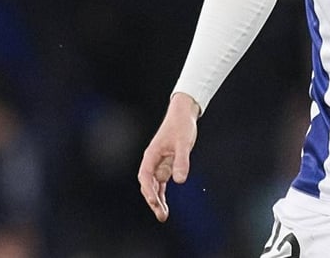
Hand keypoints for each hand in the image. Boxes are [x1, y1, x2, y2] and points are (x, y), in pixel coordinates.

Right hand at [138, 93, 200, 221]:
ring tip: (163, 216)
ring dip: (158, 200)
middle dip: (153, 200)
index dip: (149, 189)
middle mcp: (152, 161)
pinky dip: (163, 194)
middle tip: (161, 215)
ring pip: (155, 186)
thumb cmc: (181, 125)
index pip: (146, 176)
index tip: (154, 201)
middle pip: (148, 185)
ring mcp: (159, 164)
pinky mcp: (166, 165)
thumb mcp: (184, 142)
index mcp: (152, 154)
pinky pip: (162, 183)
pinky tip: (165, 205)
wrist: (183, 114)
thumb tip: (179, 180)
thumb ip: (181, 161)